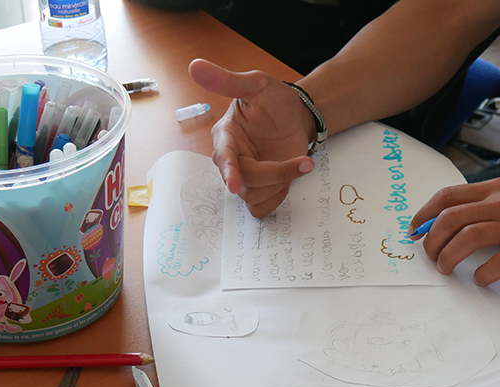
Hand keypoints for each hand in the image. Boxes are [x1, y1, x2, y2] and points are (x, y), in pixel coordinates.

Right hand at [188, 59, 316, 217]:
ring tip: (300, 163)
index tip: (234, 182)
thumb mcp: (257, 84)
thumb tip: (195, 66)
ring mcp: (246, 176)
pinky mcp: (260, 188)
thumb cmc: (276, 101)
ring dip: (280, 184)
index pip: (223, 157)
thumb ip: (228, 80)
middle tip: (304, 161)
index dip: (229, 170)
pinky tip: (291, 177)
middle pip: (244, 181)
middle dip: (275, 173)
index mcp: (226, 135)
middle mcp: (232, 158)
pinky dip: (277, 197)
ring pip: (253, 196)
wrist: (299, 117)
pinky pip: (261, 207)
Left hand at [409, 178, 499, 285]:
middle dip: (431, 239)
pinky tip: (480, 279)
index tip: (413, 231)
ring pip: (468, 237)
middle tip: (429, 256)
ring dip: (448, 257)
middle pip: (452, 218)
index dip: (424, 214)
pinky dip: (482, 274)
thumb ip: (486, 205)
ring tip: (445, 269)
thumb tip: (447, 221)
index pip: (448, 196)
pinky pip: (497, 263)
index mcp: (496, 188)